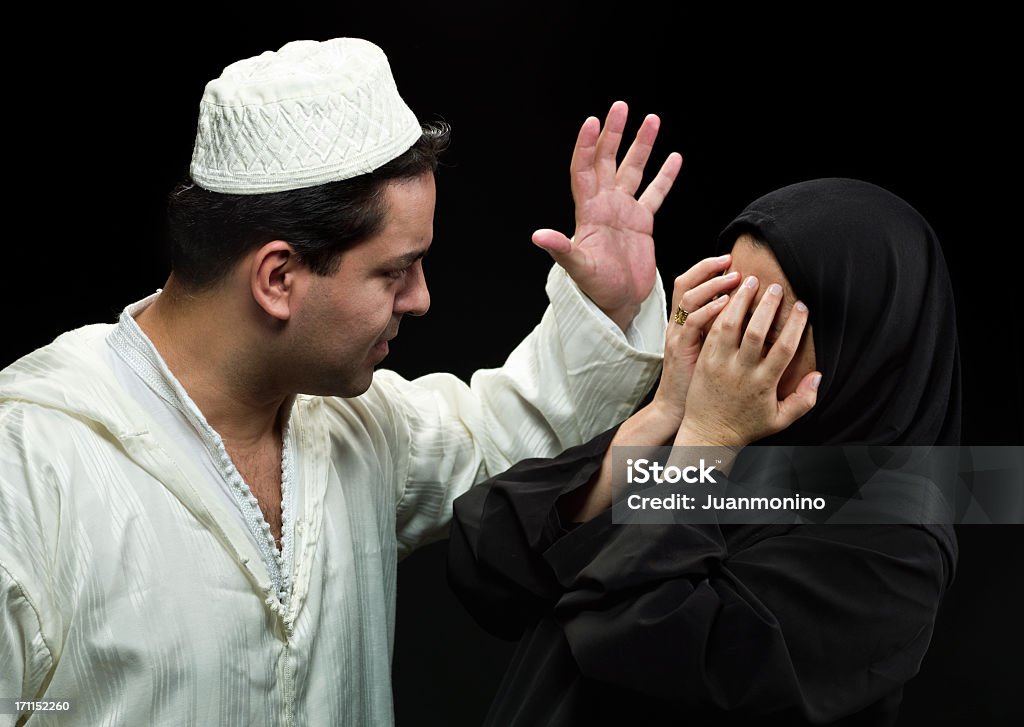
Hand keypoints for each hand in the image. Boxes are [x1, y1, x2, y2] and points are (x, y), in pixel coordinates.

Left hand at [532, 101, 682, 330]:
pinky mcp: (642, 223)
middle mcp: (604, 206)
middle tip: (620, 106)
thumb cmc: (595, 290)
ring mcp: (623, 212)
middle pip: (607, 161)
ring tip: (651, 119)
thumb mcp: (578, 270)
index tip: (592, 121)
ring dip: (641, 146)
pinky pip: (655, 194)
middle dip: (613, 134)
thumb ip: (561, 250)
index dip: (586, 146)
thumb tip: (538, 236)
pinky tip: (674, 158)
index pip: (584, 170)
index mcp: (588, 212)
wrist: (616, 304)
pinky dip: (664, 176)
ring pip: (633, 171)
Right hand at [650, 255, 739, 423]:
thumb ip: (721, 330)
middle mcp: (677, 324)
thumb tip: (747, 311)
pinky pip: (692, 323)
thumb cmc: (699, 383)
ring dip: (712, 284)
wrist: (679, 410)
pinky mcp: (680, 350)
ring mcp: (677, 335)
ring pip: (688, 297)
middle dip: (708, 268)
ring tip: (734, 279)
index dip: (707, 269)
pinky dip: (708, 309)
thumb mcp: (708, 350)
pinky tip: (727, 304)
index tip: (731, 261)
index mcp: (684, 322)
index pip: (689, 284)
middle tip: (732, 262)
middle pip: (684, 283)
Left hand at [676, 275, 820, 447]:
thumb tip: (818, 375)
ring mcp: (720, 365)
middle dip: (767, 306)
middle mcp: (741, 372)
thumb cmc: (746, 426)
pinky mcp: (704, 361)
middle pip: (755, 332)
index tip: (802, 307)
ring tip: (749, 281)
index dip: (795, 326)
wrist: (708, 434)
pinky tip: (727, 297)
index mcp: (763, 384)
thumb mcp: (780, 420)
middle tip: (775, 287)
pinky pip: (712, 332)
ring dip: (740, 301)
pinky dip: (720, 312)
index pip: (783, 349)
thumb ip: (803, 399)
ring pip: (730, 326)